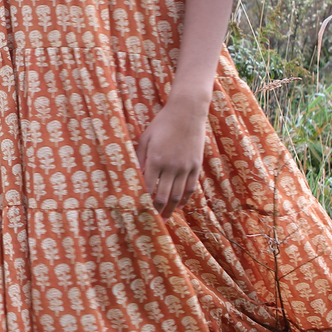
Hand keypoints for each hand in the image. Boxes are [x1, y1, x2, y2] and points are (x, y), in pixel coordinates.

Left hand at [135, 97, 209, 220]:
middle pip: (163, 196)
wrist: (187, 112)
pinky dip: (185, 199)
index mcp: (155, 160)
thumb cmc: (162, 124)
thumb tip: (135, 176)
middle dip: (157, 210)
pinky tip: (179, 205)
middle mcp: (171, 166)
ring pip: (177, 195)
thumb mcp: (146, 139)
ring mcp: (185, 167)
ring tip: (166, 218)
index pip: (148, 188)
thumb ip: (140, 158)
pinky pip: (190, 187)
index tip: (139, 210)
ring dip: (171, 209)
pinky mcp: (196, 165)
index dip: (144, 201)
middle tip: (152, 219)